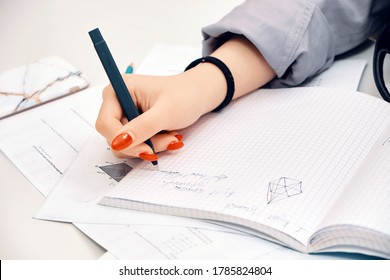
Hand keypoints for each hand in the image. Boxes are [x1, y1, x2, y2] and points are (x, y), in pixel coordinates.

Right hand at [95, 71, 222, 159]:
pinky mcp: (134, 124)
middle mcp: (118, 102)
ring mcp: (125, 114)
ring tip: (171, 137)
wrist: (199, 94)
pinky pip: (135, 144)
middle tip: (168, 140)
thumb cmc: (185, 95)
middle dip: (141, 143)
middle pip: (115, 136)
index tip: (146, 148)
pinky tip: (167, 136)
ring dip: (149, 146)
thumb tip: (118, 143)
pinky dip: (152, 145)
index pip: (105, 123)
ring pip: (126, 144)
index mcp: (119, 90)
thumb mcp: (166, 112)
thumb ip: (142, 127)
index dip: (121, 140)